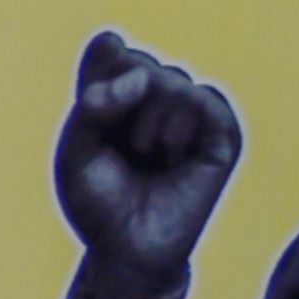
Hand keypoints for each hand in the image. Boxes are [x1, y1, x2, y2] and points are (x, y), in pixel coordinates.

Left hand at [47, 29, 236, 298]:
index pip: (109, 50)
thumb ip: (94, 105)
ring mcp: (191, 115)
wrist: (127, 249)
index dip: (100, 73)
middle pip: (140, 62)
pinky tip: (173, 147)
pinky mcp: (222, 137)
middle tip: (123, 146)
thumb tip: (142, 76)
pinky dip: (186, 118)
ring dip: (151, 117)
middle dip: (123, 105)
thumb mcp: (75, 149)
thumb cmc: (98, 200)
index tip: (94, 107)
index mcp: (116, 93)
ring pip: (173, 78)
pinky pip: (208, 99)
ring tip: (147, 151)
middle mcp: (156, 97)